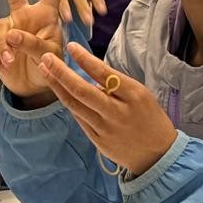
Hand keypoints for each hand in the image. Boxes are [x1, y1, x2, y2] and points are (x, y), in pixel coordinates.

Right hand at [0, 0, 69, 104]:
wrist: (33, 88)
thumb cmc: (49, 68)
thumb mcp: (50, 57)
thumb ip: (33, 44)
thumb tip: (10, 34)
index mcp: (46, 13)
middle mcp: (26, 14)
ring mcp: (9, 26)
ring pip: (1, 27)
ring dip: (5, 44)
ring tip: (13, 60)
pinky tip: (8, 64)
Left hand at [38, 43, 177, 178]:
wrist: (158, 155)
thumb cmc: (150, 118)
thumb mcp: (141, 94)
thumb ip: (116, 84)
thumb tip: (90, 70)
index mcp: (133, 95)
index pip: (104, 74)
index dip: (85, 59)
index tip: (71, 46)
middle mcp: (117, 112)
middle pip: (82, 91)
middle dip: (61, 73)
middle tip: (46, 57)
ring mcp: (105, 128)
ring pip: (75, 105)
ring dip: (57, 86)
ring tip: (44, 70)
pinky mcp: (97, 141)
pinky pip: (79, 118)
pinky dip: (68, 103)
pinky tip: (58, 90)